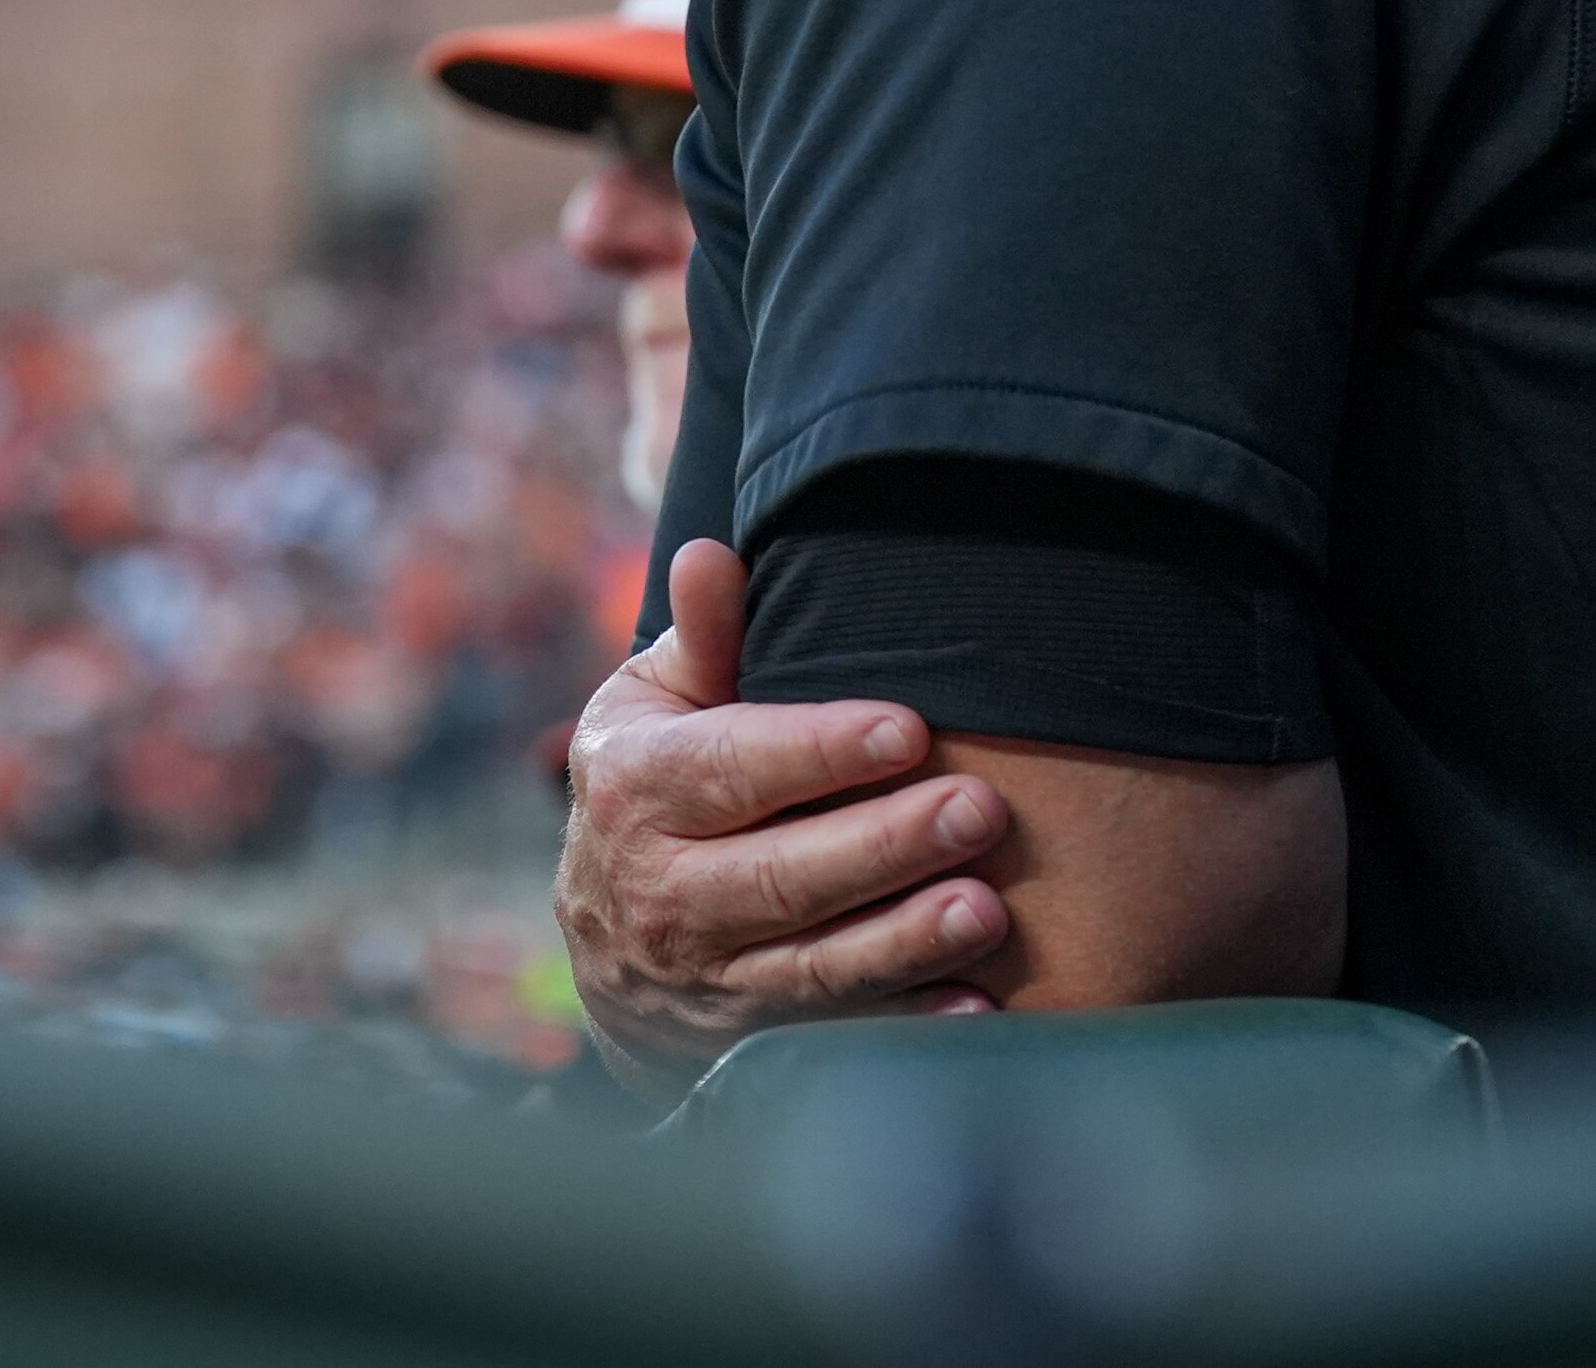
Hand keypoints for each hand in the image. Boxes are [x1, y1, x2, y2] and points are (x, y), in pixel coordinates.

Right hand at [553, 537, 1010, 1093]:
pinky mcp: (749, 1039)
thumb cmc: (656, 783)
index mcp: (636, 788)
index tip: (909, 728)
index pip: (733, 766)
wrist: (608, 938)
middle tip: (980, 809)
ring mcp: (706, 977)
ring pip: (812, 965)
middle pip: (781, 874)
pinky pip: (834, 1034)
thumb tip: (713, 558)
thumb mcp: (654, 705)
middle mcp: (661, 890)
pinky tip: (974, 1005)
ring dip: (904, 940)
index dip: (820, 751)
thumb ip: (701, 639)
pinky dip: (904, 1024)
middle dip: (885, 845)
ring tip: (987, 908)